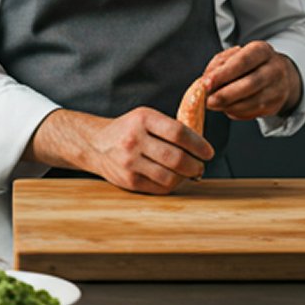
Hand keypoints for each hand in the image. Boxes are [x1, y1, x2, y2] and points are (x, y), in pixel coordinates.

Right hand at [24, 107, 213, 195]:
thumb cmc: (128, 129)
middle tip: (200, 166)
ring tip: (189, 173)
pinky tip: (173, 179)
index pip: (179, 133)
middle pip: (176, 158)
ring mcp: (130, 162)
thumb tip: (201, 144)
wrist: (96, 144)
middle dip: (195, 165)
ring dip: (185, 177)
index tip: (208, 152)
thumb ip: (170, 127)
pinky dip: (171, 185)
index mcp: (143, 119)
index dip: (199, 144)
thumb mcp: (145, 117)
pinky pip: (159, 187)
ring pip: (170, 176)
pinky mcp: (128, 180)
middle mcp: (134, 140)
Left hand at [202, 42, 301, 119]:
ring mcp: (277, 88)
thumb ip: (218, 65)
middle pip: (250, 84)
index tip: (206, 84)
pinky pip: (252, 112)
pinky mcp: (275, 105)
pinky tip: (228, 107)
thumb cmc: (250, 64)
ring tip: (214, 104)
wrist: (280, 76)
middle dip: (225, 95)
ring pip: (251, 102)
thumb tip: (205, 82)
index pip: (242, 62)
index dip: (223, 74)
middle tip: (208, 101)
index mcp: (261, 50)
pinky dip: (236, 112)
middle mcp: (274, 68)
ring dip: (229, 106)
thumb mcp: (235, 56)